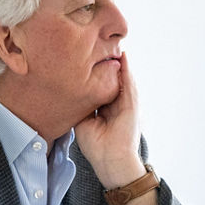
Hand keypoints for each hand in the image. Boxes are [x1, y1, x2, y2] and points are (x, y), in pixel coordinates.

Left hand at [76, 52, 144, 189]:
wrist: (110, 161)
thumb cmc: (97, 146)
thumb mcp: (84, 120)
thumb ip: (82, 105)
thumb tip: (71, 90)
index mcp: (107, 108)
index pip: (101, 84)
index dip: (95, 70)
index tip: (86, 54)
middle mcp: (119, 104)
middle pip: (113, 78)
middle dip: (108, 62)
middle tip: (101, 42)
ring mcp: (127, 105)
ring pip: (123, 78)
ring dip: (120, 62)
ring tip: (114, 45)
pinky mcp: (133, 107)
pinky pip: (129, 86)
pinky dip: (127, 71)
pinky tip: (124, 58)